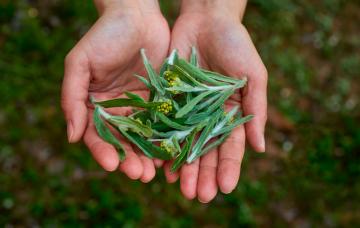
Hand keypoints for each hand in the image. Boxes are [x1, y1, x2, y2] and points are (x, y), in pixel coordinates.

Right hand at [61, 0, 169, 181]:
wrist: (137, 15)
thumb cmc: (104, 35)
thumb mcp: (80, 62)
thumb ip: (72, 98)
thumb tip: (71, 137)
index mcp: (94, 105)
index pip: (96, 134)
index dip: (103, 150)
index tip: (113, 164)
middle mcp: (117, 110)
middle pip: (122, 141)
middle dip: (130, 159)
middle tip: (140, 174)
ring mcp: (140, 107)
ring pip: (144, 138)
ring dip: (148, 156)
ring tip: (155, 172)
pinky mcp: (161, 101)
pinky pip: (163, 123)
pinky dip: (166, 139)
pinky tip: (172, 152)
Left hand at [163, 1, 266, 201]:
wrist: (206, 19)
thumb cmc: (236, 44)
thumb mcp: (254, 76)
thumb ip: (257, 110)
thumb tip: (261, 148)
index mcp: (231, 113)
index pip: (231, 147)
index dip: (229, 168)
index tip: (226, 189)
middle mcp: (209, 116)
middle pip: (206, 151)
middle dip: (204, 174)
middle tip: (199, 196)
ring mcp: (188, 110)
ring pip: (184, 144)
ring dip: (183, 167)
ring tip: (179, 188)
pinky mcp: (168, 99)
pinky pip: (164, 125)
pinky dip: (163, 145)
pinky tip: (160, 163)